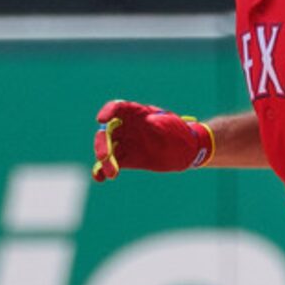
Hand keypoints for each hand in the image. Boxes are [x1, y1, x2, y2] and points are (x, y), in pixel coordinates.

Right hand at [92, 100, 213, 180]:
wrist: (185, 151)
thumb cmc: (178, 132)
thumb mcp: (172, 125)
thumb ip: (161, 122)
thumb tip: (149, 121)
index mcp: (136, 113)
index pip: (117, 108)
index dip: (107, 112)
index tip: (102, 120)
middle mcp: (125, 127)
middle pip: (106, 132)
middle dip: (102, 144)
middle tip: (104, 156)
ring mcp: (124, 142)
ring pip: (107, 149)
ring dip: (105, 161)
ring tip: (111, 173)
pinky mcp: (126, 158)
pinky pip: (111, 163)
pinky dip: (102, 170)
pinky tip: (99, 177)